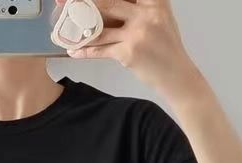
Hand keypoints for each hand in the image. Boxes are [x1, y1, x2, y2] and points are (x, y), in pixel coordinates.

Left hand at [58, 0, 201, 95]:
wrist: (176, 75)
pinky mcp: (129, 52)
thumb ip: (139, 6)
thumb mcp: (159, 17)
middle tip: (65, 3)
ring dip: (81, 29)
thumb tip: (106, 6)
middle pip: (108, 3)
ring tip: (65, 28)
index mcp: (155, 1)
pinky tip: (74, 50)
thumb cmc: (165, 47)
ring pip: (102, 28)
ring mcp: (137, 33)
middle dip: (84, 3)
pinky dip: (85, 51)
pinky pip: (101, 50)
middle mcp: (147, 13)